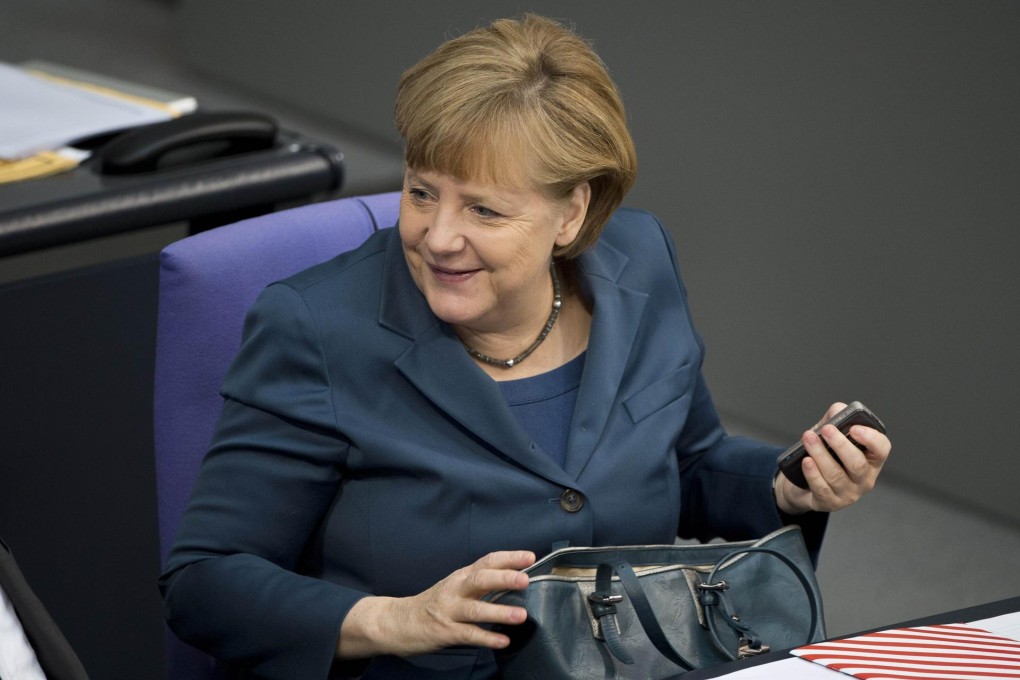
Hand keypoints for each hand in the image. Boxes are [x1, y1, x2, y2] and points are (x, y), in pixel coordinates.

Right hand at [335, 550, 535, 658]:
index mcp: (461, 576)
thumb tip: (514, 581)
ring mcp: (449, 611)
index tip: (530, 556)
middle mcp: (455, 589)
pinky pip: (468, 634)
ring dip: (499, 611)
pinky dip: (486, 638)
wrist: (397, 621)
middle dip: (504, 578)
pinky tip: (502, 641)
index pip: (487, 561)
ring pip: (476, 609)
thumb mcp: (456, 587)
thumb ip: (480, 583)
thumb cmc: (434, 604)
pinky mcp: (444, 631)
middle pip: (481, 579)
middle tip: (525, 580)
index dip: (509, 558)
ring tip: (520, 615)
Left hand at [774, 402, 890, 514]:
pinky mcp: (830, 503)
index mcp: (871, 459)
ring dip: (820, 454)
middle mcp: (864, 478)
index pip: (881, 449)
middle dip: (840, 445)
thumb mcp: (831, 434)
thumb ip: (837, 419)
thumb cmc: (824, 454)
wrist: (803, 483)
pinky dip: (813, 473)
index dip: (871, 439)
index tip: (854, 428)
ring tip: (808, 439)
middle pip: (857, 463)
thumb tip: (838, 410)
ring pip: (836, 475)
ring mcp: (849, 494)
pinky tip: (806, 461)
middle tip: (826, 429)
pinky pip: (822, 488)